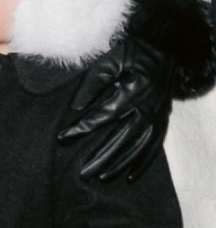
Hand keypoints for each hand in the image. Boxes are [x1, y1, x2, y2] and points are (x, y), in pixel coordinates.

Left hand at [59, 35, 171, 182]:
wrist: (165, 49)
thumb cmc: (131, 53)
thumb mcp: (109, 60)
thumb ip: (91, 84)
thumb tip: (75, 108)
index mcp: (133, 90)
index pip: (103, 115)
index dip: (82, 128)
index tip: (62, 138)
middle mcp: (148, 107)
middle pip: (122, 138)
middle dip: (101, 157)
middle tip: (82, 173)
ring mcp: (158, 116)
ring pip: (138, 147)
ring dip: (120, 164)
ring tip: (101, 177)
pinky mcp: (163, 121)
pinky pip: (154, 147)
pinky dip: (142, 163)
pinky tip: (129, 177)